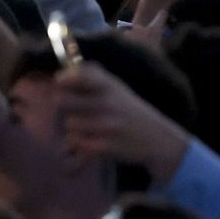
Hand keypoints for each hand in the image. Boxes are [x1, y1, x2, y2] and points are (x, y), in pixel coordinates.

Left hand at [52, 62, 192, 177]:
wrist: (157, 139)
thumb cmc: (131, 110)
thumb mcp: (117, 87)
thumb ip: (93, 76)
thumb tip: (65, 72)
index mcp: (109, 86)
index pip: (76, 75)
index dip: (63, 80)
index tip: (62, 84)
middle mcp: (107, 103)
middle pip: (61, 100)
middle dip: (64, 105)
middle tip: (72, 108)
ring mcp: (106, 126)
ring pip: (69, 123)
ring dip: (73, 126)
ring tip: (87, 127)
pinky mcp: (104, 146)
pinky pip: (75, 141)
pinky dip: (79, 142)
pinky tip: (90, 140)